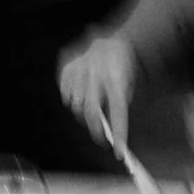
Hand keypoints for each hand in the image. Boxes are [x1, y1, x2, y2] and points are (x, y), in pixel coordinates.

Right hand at [58, 33, 136, 149]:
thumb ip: (119, 103)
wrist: (110, 42)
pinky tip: (81, 95)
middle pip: (91, 112)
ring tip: (92, 109)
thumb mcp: (128, 84)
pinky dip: (72, 101)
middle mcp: (96, 73)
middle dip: (96, 131)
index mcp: (116, 78)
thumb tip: (111, 128)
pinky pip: (65, 95)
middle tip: (102, 140)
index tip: (119, 152)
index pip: (118, 111)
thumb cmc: (121, 67)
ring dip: (84, 114)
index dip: (119, 133)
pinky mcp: (67, 68)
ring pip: (76, 105)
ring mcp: (79, 69)